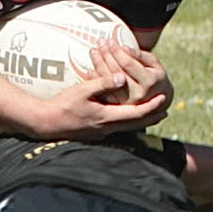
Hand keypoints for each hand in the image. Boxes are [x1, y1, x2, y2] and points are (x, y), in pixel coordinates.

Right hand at [26, 65, 170, 140]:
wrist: (46, 123)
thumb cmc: (62, 105)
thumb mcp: (82, 90)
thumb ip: (103, 84)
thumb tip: (122, 77)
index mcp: (106, 117)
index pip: (136, 113)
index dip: (152, 107)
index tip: (164, 99)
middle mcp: (107, 128)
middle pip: (137, 124)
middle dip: (152, 116)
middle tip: (166, 109)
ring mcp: (102, 133)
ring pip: (129, 127)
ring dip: (142, 120)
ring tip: (154, 113)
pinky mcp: (97, 134)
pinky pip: (119, 128)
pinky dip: (130, 122)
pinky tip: (131, 117)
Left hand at [90, 41, 173, 116]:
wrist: (157, 100)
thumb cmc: (154, 76)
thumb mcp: (154, 64)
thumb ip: (141, 55)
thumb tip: (124, 48)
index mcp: (149, 81)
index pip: (129, 64)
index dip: (117, 52)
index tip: (110, 41)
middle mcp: (138, 93)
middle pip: (117, 71)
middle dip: (107, 55)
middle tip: (99, 42)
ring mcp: (128, 102)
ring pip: (109, 82)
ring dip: (99, 65)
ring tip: (93, 51)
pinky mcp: (119, 107)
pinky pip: (104, 93)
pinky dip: (96, 81)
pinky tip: (90, 70)